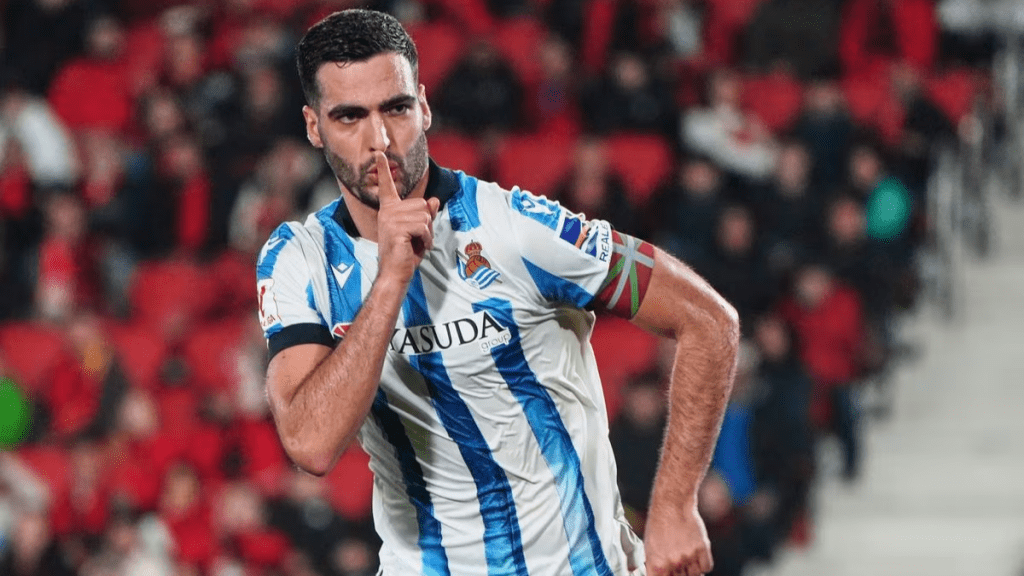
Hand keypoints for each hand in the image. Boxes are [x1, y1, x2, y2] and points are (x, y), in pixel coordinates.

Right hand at [375, 152, 439, 282]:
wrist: (395, 273)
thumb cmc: (406, 254)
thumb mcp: (420, 231)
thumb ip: (426, 215)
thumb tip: (434, 200)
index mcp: (389, 210)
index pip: (387, 187)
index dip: (384, 170)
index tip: (379, 153)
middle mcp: (388, 212)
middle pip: (423, 205)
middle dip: (427, 223)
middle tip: (417, 238)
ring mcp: (390, 219)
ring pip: (425, 216)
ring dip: (427, 233)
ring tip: (415, 243)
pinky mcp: (396, 228)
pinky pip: (423, 227)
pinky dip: (426, 239)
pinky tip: (417, 247)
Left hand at [643, 502, 712, 575]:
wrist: (672, 504)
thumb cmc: (659, 524)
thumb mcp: (649, 547)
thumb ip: (654, 566)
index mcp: (657, 564)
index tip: (669, 573)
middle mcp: (673, 562)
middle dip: (679, 573)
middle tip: (678, 561)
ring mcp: (688, 556)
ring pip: (694, 575)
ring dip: (692, 569)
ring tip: (686, 554)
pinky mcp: (702, 548)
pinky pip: (706, 567)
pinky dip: (703, 565)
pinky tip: (697, 555)